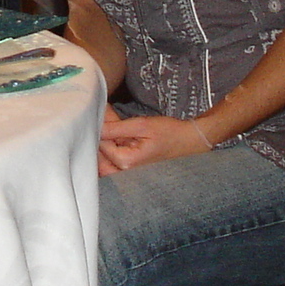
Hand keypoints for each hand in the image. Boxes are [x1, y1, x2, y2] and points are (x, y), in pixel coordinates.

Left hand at [97, 111, 213, 174]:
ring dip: (106, 141)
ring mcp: (127, 173)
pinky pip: (113, 159)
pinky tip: (119, 130)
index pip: (99, 145)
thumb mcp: (142, 125)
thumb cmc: (169, 133)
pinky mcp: (130, 168)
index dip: (99, 127)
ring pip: (104, 159)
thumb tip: (96, 126)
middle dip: (100, 137)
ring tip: (114, 123)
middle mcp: (124, 173)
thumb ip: (116, 127)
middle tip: (108, 118)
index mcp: (126, 162)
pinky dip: (113, 145)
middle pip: (98, 156)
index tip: (102, 113)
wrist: (189, 142)